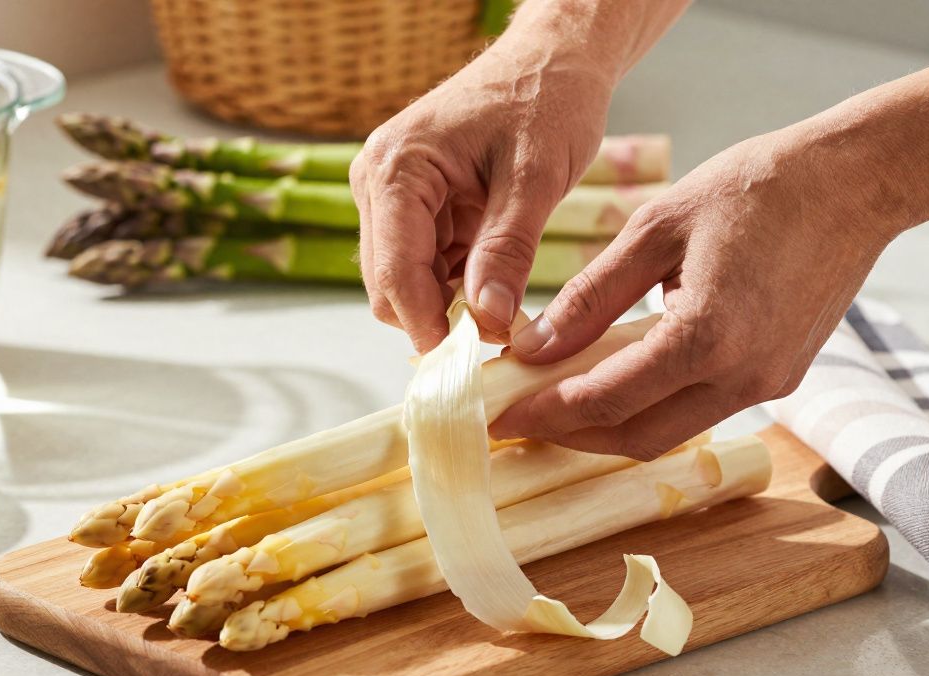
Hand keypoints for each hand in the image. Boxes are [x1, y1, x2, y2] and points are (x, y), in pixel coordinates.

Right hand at [351, 10, 614, 352]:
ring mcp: (390, 196)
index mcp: (396, 169)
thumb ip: (508, 250)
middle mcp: (377, 182)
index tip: (473, 363)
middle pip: (388, 286)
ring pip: (403, 284)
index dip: (430, 326)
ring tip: (507, 298)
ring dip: (449, 303)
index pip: (395, 273)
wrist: (551, 60)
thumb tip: (489, 320)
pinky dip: (456, 285)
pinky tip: (496, 277)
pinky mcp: (412, 207)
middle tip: (502, 333)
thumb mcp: (536, 177)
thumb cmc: (545, 98)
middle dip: (438, 318)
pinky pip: (424, 267)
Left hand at [491, 129, 913, 459]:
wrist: (855, 182)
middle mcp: (743, 377)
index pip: (605, 400)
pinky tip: (614, 380)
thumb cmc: (755, 188)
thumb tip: (535, 346)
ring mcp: (769, 384)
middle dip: (569, 434)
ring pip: (669, 433)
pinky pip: (701, 411)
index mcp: (707, 336)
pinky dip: (650, 406)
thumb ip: (591, 295)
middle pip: (636, 437)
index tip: (497, 414)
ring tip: (555, 400)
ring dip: (609, 425)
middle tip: (518, 416)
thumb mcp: (654, 227)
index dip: (544, 413)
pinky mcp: (781, 377)